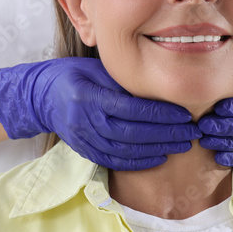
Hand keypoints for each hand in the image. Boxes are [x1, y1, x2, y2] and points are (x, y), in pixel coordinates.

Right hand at [0, 57, 199, 170]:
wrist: (40, 96)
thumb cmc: (74, 74)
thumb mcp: (98, 69)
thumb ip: (125, 81)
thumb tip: (162, 89)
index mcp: (89, 96)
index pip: (131, 109)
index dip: (160, 114)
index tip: (185, 115)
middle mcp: (84, 120)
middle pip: (132, 133)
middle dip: (166, 135)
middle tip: (192, 133)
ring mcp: (82, 139)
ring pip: (125, 151)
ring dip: (157, 150)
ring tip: (181, 146)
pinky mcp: (83, 150)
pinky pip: (114, 161)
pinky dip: (138, 162)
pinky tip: (158, 158)